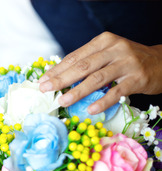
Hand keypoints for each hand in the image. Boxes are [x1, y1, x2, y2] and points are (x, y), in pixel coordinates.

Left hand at [38, 32, 161, 113]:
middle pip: (82, 66)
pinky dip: (102, 101)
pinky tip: (90, 109)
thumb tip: (56, 75)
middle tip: (46, 90)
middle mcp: (114, 49)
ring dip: (77, 91)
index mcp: (103, 41)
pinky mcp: (137, 78)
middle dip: (61, 79)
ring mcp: (126, 63)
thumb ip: (86, 62)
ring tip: (63, 101)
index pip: (75, 56)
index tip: (42, 81)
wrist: (161, 63)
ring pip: (97, 78)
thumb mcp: (107, 54)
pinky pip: (116, 92)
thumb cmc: (127, 61)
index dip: (57, 70)